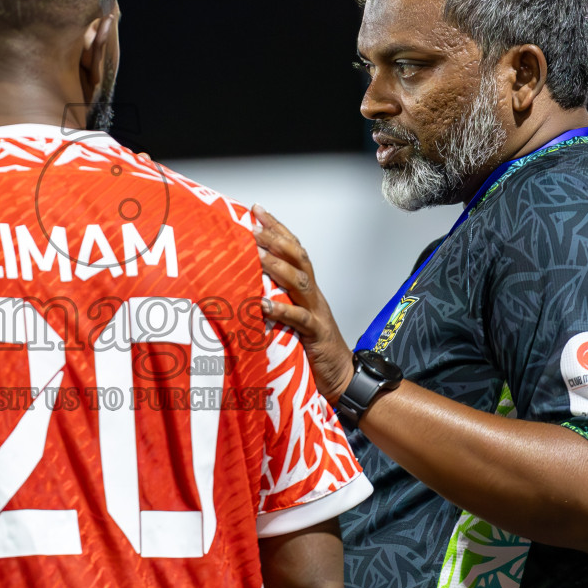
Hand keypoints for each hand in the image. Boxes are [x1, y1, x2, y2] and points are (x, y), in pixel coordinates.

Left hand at [252, 204, 354, 402]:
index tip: (256, 209)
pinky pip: (299, 319)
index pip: (294, 250)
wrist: (343, 377)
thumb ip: (277, 300)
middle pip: (298, 257)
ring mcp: (317, 313)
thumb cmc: (312, 348)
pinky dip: (282, 310)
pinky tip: (264, 304)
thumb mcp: (292, 319)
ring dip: (277, 266)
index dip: (277, 228)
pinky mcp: (317, 334)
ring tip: (256, 254)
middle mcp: (313, 295)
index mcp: (307, 289)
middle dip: (276, 238)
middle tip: (253, 225)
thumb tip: (245, 286)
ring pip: (300, 282)